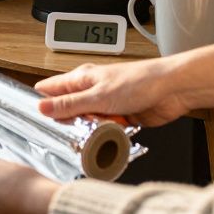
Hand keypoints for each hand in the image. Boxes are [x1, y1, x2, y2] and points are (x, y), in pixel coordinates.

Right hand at [34, 42, 213, 125]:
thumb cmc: (140, 81)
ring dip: (94, 130)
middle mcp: (91, 91)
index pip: (50, 90)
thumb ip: (69, 104)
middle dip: (73, 124)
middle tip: (83, 124)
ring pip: (88, 125)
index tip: (40, 120)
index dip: (42, 104)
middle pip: (68, 113)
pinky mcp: (121, 117)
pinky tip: (118, 130)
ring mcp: (106, 105)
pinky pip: (106, 131)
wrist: (173, 89)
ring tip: (106, 125)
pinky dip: (110, 134)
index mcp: (81, 79)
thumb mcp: (98, 96)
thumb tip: (41, 108)